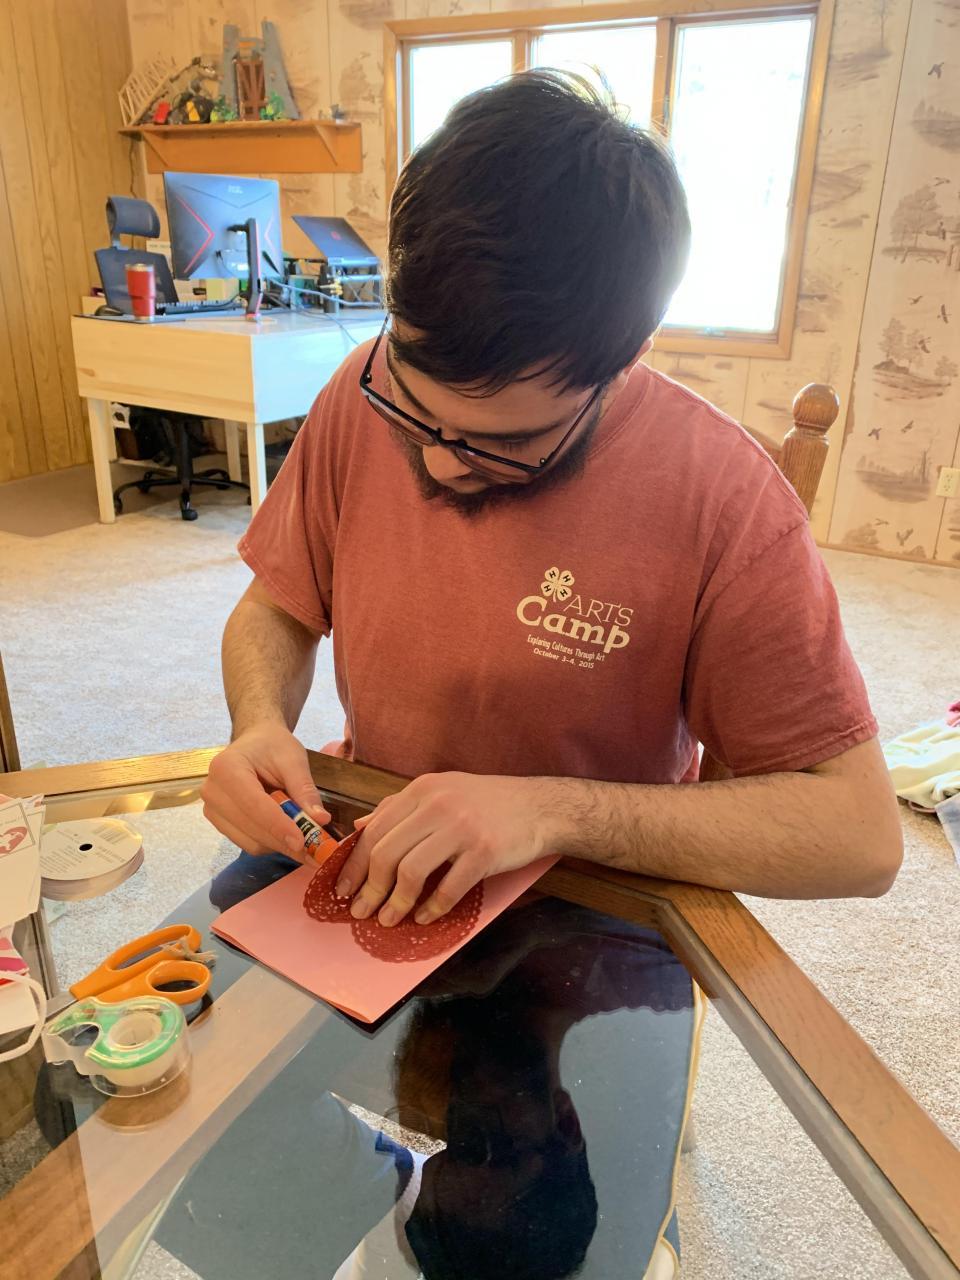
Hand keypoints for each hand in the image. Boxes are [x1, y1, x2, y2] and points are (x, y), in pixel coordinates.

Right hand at [201, 723, 330, 857]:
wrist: (255, 743)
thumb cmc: (273, 746)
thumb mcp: (294, 759)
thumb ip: (305, 789)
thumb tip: (320, 820)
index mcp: (227, 768)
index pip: (254, 805)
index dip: (278, 826)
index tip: (302, 842)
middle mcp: (213, 792)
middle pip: (251, 828)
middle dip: (283, 840)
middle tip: (314, 850)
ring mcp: (212, 810)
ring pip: (250, 842)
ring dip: (280, 845)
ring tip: (306, 839)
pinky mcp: (220, 824)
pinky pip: (249, 844)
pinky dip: (272, 843)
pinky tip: (287, 833)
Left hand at [336, 773, 551, 927]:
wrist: (540, 806)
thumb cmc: (488, 803)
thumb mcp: (441, 792)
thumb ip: (400, 808)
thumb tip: (360, 829)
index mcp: (422, 790)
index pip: (374, 830)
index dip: (354, 864)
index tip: (343, 889)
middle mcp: (438, 805)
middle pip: (387, 853)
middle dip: (369, 889)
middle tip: (361, 912)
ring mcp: (462, 828)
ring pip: (411, 872)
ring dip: (396, 903)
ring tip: (389, 920)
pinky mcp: (484, 851)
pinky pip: (448, 887)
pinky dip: (432, 908)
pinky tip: (425, 917)